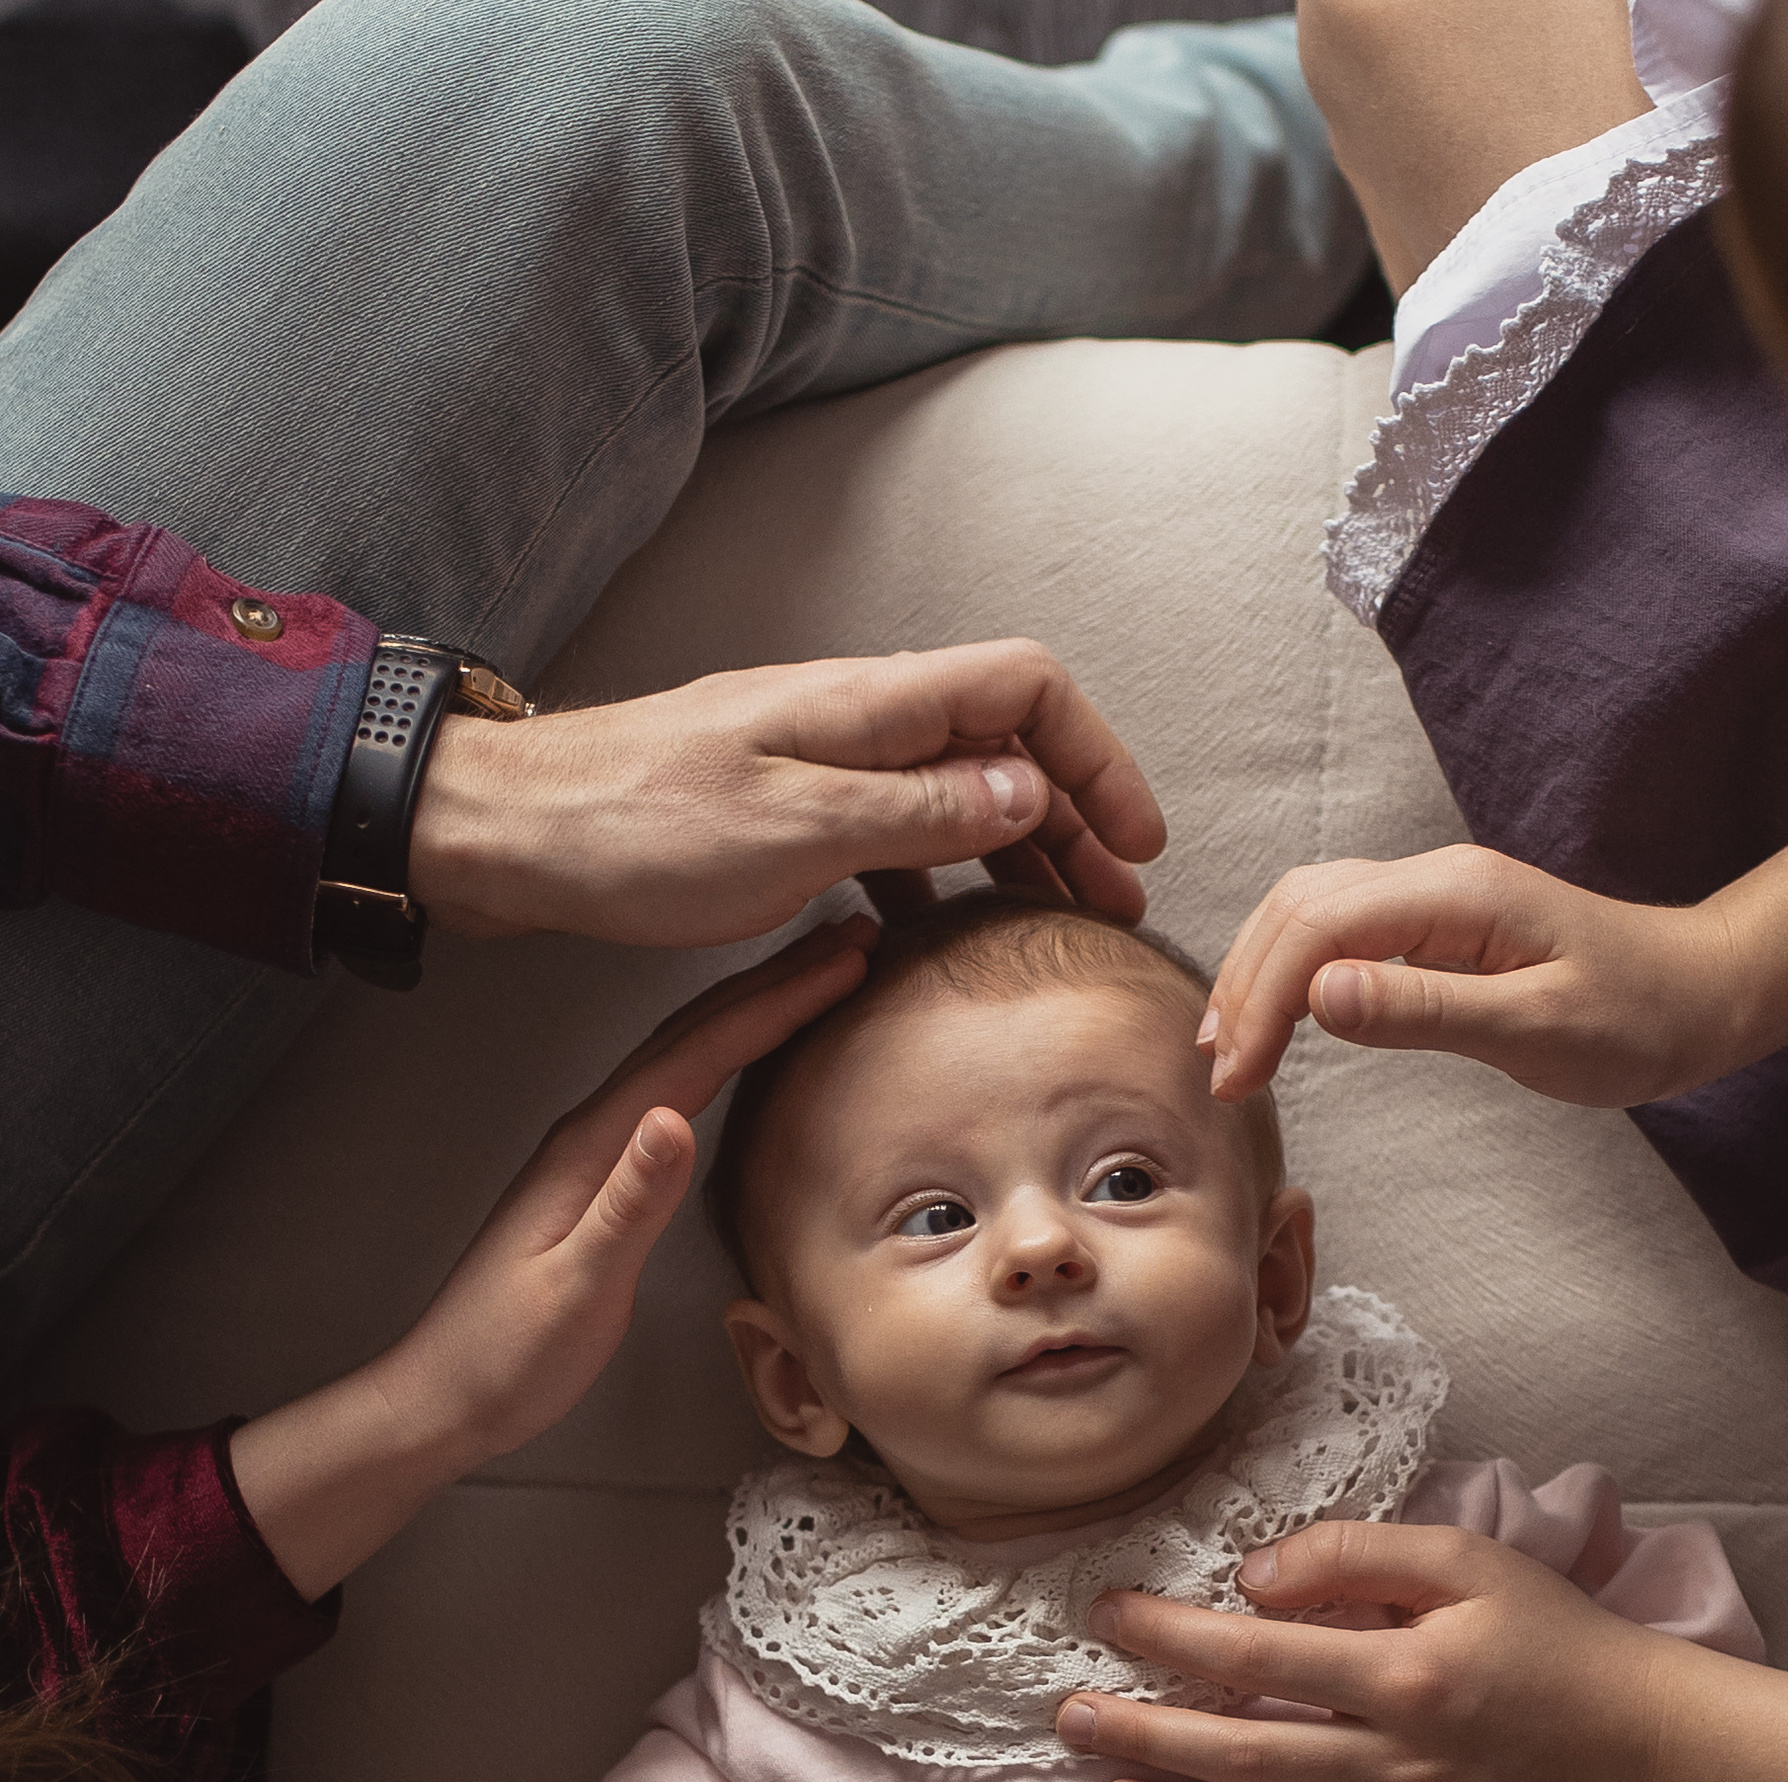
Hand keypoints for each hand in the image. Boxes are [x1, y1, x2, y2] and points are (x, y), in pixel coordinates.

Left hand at [383, 923, 883, 1468]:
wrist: (447, 1395)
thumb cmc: (508, 1355)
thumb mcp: (577, 1287)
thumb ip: (628, 1204)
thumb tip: (676, 1119)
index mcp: (592, 1147)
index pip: (698, 1054)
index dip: (775, 1002)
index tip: (841, 961)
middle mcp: (593, 1133)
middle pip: (695, 1032)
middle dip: (774, 979)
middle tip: (848, 937)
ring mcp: (596, 1152)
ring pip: (687, 1054)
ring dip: (753, 1008)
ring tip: (815, 976)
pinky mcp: (603, 1179)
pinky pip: (678, 1091)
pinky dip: (725, 1056)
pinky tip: (745, 1055)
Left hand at [411, 643, 1164, 947]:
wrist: (509, 834)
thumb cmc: (633, 830)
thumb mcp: (795, 832)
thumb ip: (918, 813)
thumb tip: (1026, 791)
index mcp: (868, 706)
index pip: (1025, 690)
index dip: (1096, 758)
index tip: (1132, 845)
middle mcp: (852, 719)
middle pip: (1001, 744)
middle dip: (1072, 818)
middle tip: (1112, 907)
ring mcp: (815, 762)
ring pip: (949, 793)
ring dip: (1012, 853)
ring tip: (1049, 925)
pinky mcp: (779, 809)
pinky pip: (890, 834)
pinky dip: (936, 879)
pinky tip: (938, 938)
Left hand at [1054, 1519, 1705, 1781]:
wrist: (1652, 1732)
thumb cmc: (1557, 1634)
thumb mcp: (1468, 1559)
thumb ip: (1357, 1554)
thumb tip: (1252, 1580)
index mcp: (1403, 1676)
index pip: (1255, 1659)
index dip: (1169, 1638)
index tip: (1106, 1618)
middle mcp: (1401, 1763)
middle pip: (1246, 1756)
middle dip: (1146, 1738)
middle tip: (1071, 1722)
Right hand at [1201, 848, 1725, 1108]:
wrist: (1699, 994)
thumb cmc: (1635, 1018)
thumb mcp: (1535, 1028)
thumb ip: (1425, 1011)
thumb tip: (1320, 998)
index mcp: (1455, 896)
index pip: (1320, 930)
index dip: (1264, 1002)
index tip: (1238, 1077)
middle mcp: (1435, 880)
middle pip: (1300, 906)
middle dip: (1246, 985)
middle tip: (1220, 1072)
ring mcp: (1435, 897)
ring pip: (1312, 910)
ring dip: (1261, 971)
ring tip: (1230, 1047)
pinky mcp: (1439, 924)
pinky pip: (1343, 929)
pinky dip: (1296, 969)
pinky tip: (1284, 1017)